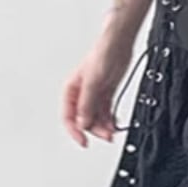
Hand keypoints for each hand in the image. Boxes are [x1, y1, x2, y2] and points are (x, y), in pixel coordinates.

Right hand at [61, 32, 134, 147]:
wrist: (119, 44)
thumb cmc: (103, 53)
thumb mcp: (93, 82)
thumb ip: (87, 104)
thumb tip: (83, 123)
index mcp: (72, 90)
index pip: (68, 117)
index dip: (75, 131)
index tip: (84, 141)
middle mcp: (82, 95)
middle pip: (84, 121)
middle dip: (95, 130)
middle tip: (107, 136)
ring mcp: (94, 96)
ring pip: (96, 119)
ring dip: (104, 127)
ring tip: (113, 131)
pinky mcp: (106, 95)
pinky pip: (106, 114)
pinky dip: (110, 121)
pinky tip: (115, 124)